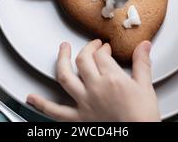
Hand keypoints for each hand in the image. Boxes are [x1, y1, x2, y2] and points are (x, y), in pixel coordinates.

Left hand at [26, 40, 159, 121]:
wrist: (138, 138)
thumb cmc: (142, 117)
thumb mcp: (145, 87)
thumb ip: (142, 64)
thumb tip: (143, 45)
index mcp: (112, 78)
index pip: (102, 54)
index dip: (103, 48)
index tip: (105, 48)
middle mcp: (95, 88)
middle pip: (84, 60)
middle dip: (88, 48)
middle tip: (92, 46)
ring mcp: (84, 102)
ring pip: (65, 76)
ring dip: (61, 60)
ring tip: (62, 50)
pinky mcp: (78, 118)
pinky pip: (55, 111)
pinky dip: (41, 104)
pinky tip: (31, 98)